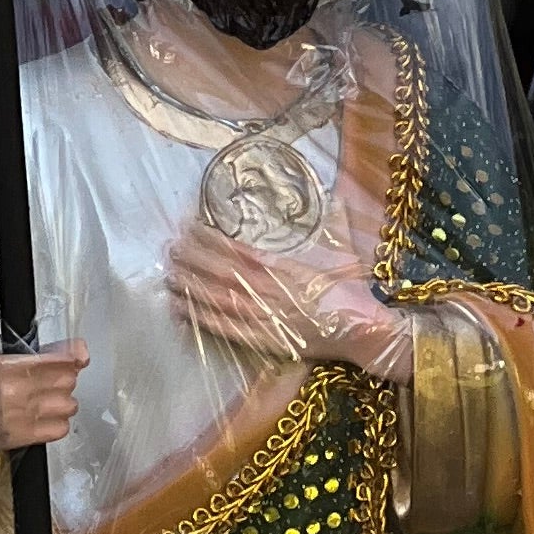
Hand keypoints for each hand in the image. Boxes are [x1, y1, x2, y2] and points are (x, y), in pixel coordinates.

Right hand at [0, 340, 86, 464]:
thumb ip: (37, 354)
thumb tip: (80, 352)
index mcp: (1, 366)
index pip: (56, 359)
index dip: (72, 358)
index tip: (76, 358)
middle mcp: (12, 389)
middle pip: (66, 380)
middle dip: (63, 380)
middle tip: (50, 383)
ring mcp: (18, 415)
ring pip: (68, 405)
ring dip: (62, 403)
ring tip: (45, 402)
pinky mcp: (22, 437)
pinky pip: (60, 428)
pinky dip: (58, 424)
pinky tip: (44, 419)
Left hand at [167, 219, 414, 381]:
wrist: (365, 332)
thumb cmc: (354, 292)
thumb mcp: (340, 252)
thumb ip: (330, 221)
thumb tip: (331, 191)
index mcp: (287, 269)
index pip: (241, 251)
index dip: (213, 238)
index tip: (192, 225)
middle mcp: (272, 293)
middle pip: (223, 274)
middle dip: (194, 260)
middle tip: (169, 247)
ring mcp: (267, 319)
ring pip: (220, 301)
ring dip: (192, 288)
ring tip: (168, 275)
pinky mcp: (266, 341)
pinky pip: (227, 330)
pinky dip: (203, 320)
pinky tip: (182, 310)